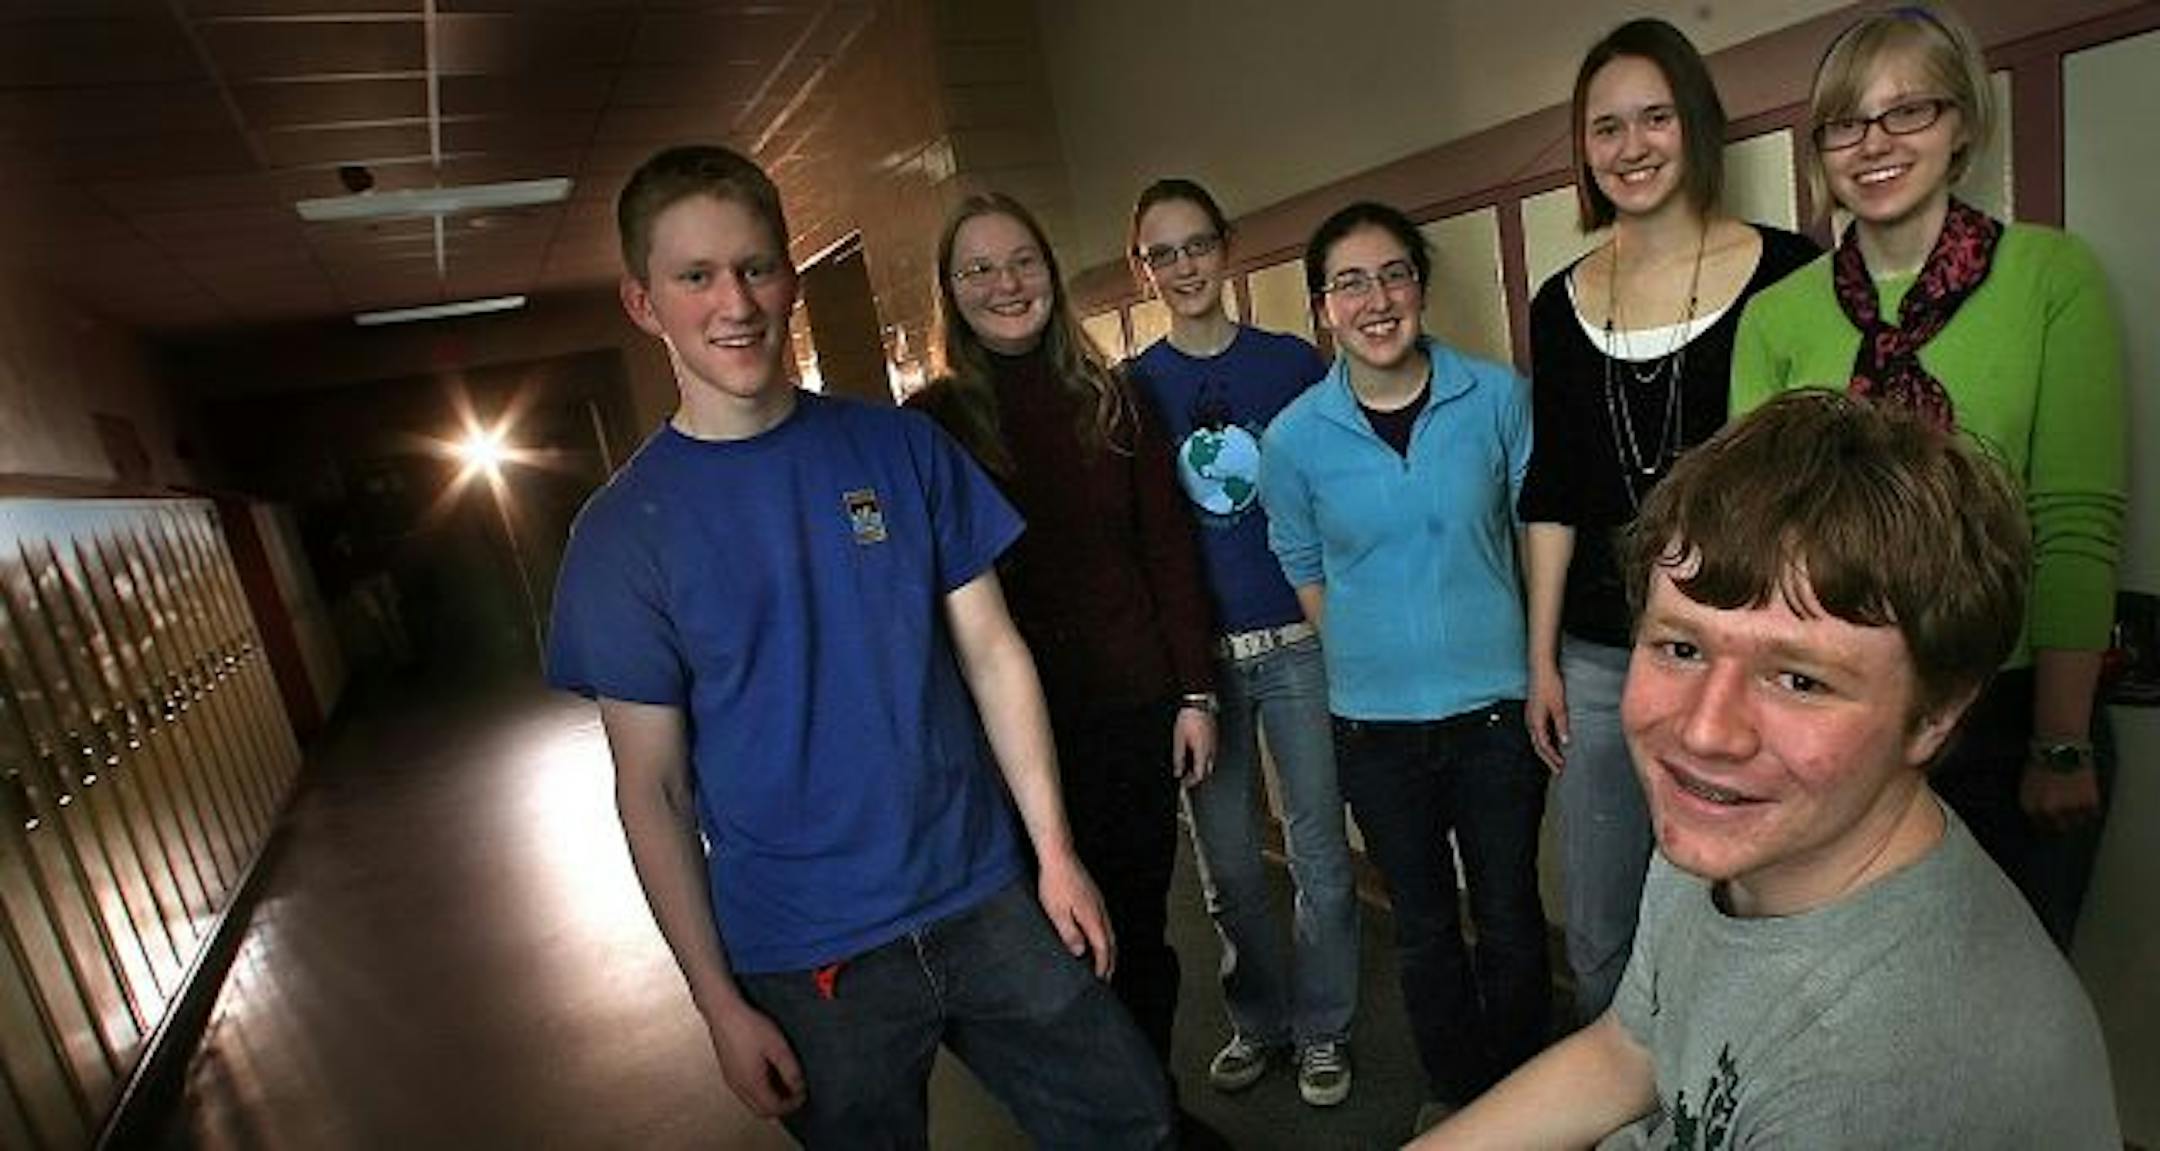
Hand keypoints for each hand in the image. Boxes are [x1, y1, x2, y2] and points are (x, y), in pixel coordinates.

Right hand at [702, 998, 805, 1117]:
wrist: (723, 1011)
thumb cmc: (748, 1026)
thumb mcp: (778, 1047)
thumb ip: (791, 1070)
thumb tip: (799, 1087)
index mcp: (751, 1084)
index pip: (774, 1108)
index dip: (791, 1105)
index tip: (803, 1094)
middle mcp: (738, 1086)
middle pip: (761, 1111)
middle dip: (780, 1107)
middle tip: (795, 1094)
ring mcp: (731, 1079)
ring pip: (752, 1102)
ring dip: (769, 1100)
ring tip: (784, 1084)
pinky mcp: (728, 1071)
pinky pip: (745, 1091)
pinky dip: (760, 1091)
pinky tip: (768, 1075)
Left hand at [1038, 849, 1116, 977]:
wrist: (1059, 856)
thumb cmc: (1055, 883)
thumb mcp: (1056, 912)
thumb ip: (1070, 933)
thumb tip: (1081, 952)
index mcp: (1092, 918)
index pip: (1103, 948)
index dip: (1103, 966)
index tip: (1100, 980)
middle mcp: (1100, 911)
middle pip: (1111, 942)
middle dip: (1111, 962)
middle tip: (1107, 978)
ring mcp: (1099, 903)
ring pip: (1110, 932)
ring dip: (1110, 950)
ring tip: (1105, 963)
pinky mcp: (1094, 897)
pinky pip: (1105, 923)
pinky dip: (1105, 937)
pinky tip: (1097, 938)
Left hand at [1172, 707, 1216, 786]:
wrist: (1199, 703)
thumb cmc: (1189, 719)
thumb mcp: (1179, 740)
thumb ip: (1179, 758)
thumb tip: (1178, 772)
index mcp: (1203, 753)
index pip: (1200, 775)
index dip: (1191, 782)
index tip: (1183, 783)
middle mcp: (1211, 750)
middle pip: (1206, 771)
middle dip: (1196, 776)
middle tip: (1185, 775)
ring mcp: (1215, 744)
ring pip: (1210, 762)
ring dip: (1200, 766)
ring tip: (1189, 764)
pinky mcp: (1215, 737)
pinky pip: (1211, 753)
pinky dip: (1203, 757)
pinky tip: (1195, 752)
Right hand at [1527, 660, 1569, 772]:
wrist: (1540, 668)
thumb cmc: (1549, 685)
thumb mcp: (1559, 706)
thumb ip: (1561, 725)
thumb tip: (1565, 742)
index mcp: (1536, 722)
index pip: (1544, 746)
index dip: (1553, 758)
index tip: (1562, 767)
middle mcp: (1531, 721)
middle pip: (1538, 746)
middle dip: (1548, 759)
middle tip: (1558, 771)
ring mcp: (1531, 716)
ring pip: (1537, 739)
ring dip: (1546, 751)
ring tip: (1555, 760)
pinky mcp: (1533, 711)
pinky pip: (1538, 731)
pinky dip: (1544, 741)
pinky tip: (1552, 741)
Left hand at [2020, 762, 2101, 832]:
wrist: (2061, 746)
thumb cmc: (2042, 760)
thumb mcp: (2028, 784)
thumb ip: (2035, 802)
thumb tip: (2043, 815)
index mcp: (2031, 807)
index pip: (2040, 826)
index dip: (2048, 823)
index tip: (2054, 820)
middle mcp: (2049, 812)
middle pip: (2060, 828)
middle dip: (2064, 822)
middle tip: (2069, 813)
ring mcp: (2070, 809)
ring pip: (2078, 822)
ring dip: (2079, 814)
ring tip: (2078, 798)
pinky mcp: (2089, 803)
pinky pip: (2093, 813)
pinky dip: (2091, 806)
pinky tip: (2087, 793)